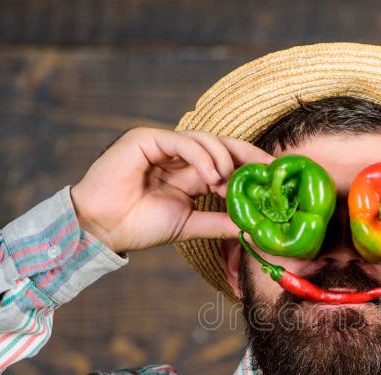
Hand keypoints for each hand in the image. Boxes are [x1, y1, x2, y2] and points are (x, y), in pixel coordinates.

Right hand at [69, 127, 273, 252]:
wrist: (103, 228)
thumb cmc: (140, 226)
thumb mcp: (191, 224)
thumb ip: (221, 223)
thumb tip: (253, 229)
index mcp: (190, 173)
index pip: (228, 162)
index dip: (252, 166)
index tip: (276, 178)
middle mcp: (179, 155)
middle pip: (222, 145)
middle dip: (248, 157)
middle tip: (269, 171)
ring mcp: (163, 145)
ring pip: (205, 141)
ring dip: (223, 161)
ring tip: (228, 184)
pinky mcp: (146, 139)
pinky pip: (182, 141)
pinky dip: (201, 156)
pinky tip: (212, 177)